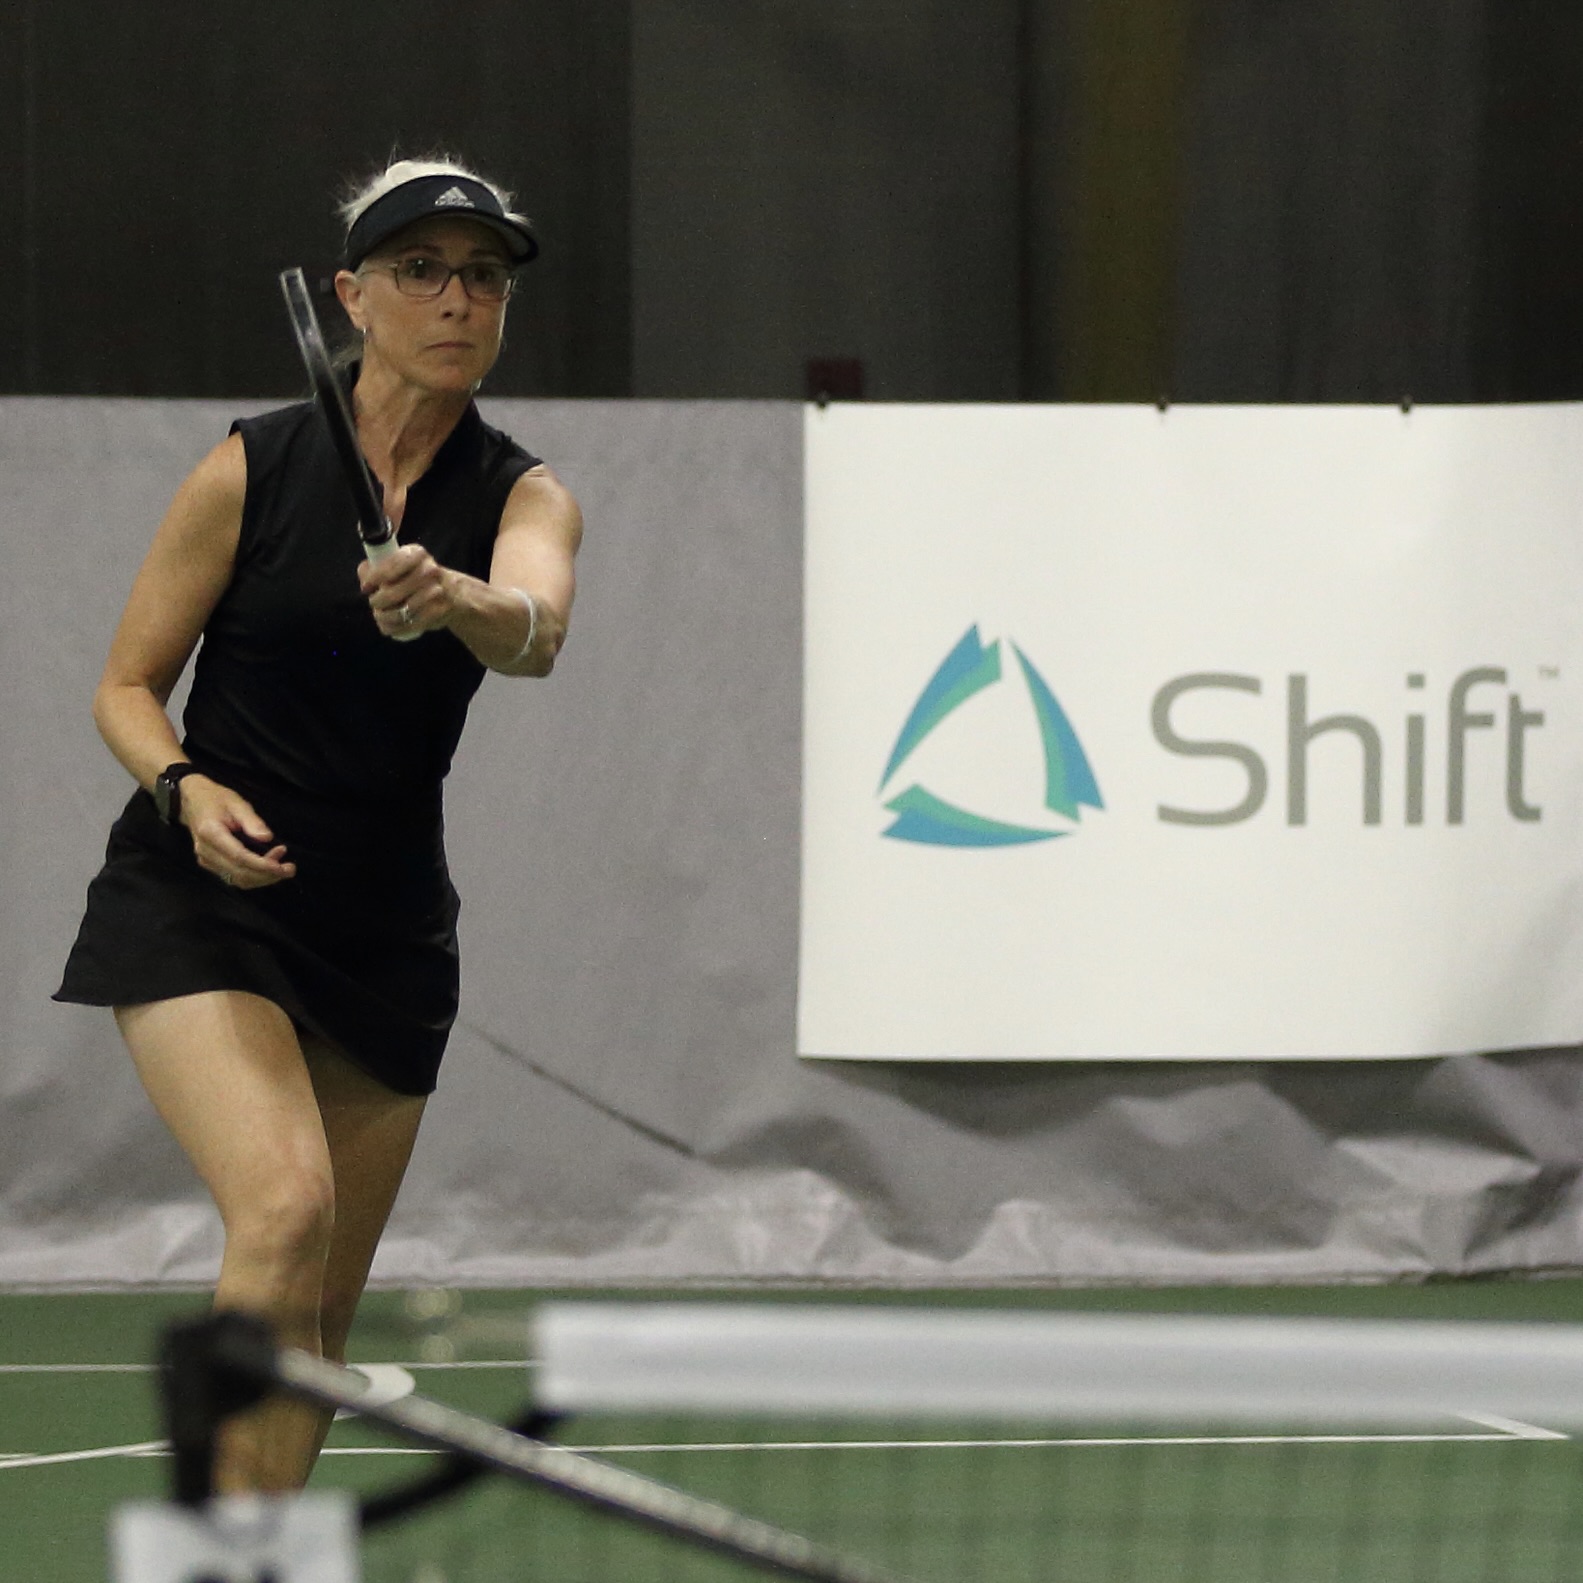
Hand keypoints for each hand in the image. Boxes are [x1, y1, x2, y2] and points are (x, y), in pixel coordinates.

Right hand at [179, 776, 295, 888]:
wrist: (192, 801)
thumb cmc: (215, 799)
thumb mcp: (237, 803)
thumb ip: (252, 821)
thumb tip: (267, 838)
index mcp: (211, 834)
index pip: (239, 857)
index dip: (262, 865)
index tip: (281, 867)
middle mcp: (206, 851)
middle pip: (239, 873)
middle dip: (267, 875)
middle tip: (289, 868)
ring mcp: (206, 860)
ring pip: (237, 880)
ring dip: (262, 878)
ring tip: (283, 867)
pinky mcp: (210, 864)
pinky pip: (233, 877)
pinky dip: (253, 876)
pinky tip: (268, 867)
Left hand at [358, 544, 458, 639]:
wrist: (453, 592)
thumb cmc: (418, 577)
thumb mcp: (401, 564)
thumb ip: (377, 566)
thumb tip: (365, 578)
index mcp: (416, 554)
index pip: (388, 567)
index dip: (373, 580)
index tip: (366, 588)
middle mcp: (429, 570)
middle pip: (391, 593)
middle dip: (376, 602)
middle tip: (375, 603)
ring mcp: (436, 592)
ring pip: (399, 612)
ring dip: (383, 617)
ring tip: (381, 615)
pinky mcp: (438, 612)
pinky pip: (408, 625)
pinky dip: (394, 629)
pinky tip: (388, 626)